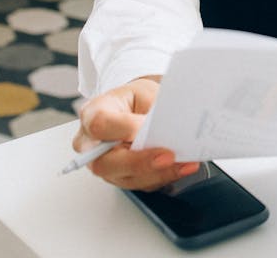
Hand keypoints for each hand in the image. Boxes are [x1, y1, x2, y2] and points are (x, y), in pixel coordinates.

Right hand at [73, 76, 198, 190]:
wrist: (135, 108)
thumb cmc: (136, 99)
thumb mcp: (144, 92)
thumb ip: (151, 110)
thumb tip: (168, 129)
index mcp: (93, 114)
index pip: (100, 125)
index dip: (124, 128)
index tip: (147, 126)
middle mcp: (92, 145)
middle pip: (107, 163)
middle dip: (141, 162)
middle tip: (168, 156)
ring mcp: (105, 164)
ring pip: (126, 178)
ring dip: (159, 173)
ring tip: (184, 163)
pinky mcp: (122, 177)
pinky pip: (141, 183)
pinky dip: (164, 176)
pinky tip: (181, 167)